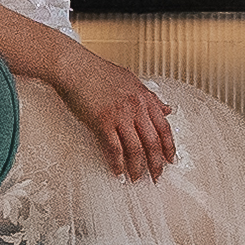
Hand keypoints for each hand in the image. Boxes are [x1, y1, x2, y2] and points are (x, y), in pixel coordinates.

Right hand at [45, 43, 182, 182]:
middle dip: (156, 163)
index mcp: (144, 97)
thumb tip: (167, 109)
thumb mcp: (131, 80)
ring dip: (138, 167)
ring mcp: (120, 115)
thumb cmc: (98, 71)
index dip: (169, 147)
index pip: (164, 127)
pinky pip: (114, 148)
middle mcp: (136, 107)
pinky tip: (117, 171)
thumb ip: (150, 96)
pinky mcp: (102, 121)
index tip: (170, 159)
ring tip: (137, 178)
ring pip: (136, 148)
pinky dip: (117, 163)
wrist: (74, 66)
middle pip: (153, 142)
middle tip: (157, 176)